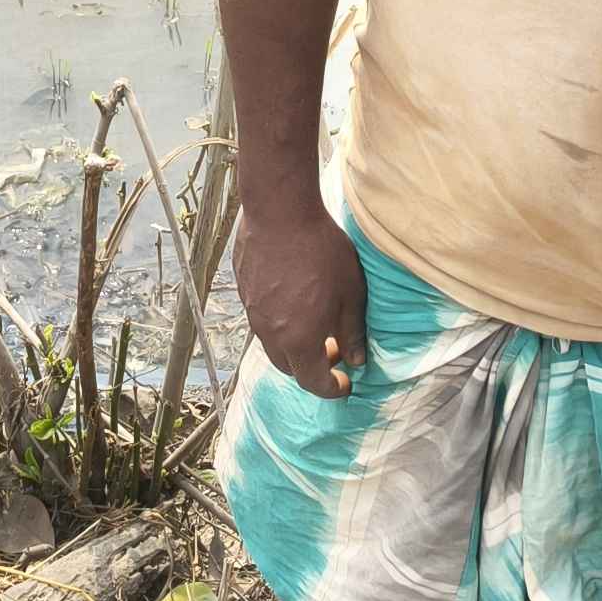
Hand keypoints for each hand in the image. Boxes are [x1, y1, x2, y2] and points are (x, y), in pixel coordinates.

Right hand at [234, 201, 366, 397]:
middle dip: (312, 368)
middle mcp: (270, 333)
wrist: (280, 211)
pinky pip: (261, 318)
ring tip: (314, 323)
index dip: (332, 388)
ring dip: (293, 344)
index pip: (313, 383)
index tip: (346, 382)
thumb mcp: (351, 294)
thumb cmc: (321, 251)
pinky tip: (293, 298)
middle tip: (334, 350)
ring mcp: (253, 312)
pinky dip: (279, 322)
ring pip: (272, 344)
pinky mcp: (244, 290)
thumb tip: (357, 359)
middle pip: (289, 367)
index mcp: (299, 340)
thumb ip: (352, 332)